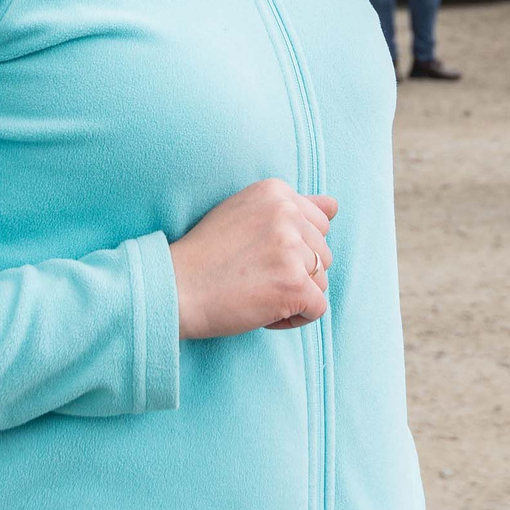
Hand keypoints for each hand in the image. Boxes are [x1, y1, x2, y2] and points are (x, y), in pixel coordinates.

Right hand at [169, 178, 337, 338]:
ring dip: (296, 295)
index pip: (318, 223)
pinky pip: (318, 308)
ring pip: (322, 280)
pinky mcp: (295, 284)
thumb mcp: (244, 212)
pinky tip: (264, 313)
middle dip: (296, 272)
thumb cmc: (205, 255)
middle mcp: (287, 213)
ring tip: (258, 294)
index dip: (294, 248)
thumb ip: (291, 207)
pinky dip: (294, 318)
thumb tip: (334, 206)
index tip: (260, 257)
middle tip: (255, 278)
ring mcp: (292, 248)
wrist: (175, 288)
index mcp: (275, 191)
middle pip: (322, 252)